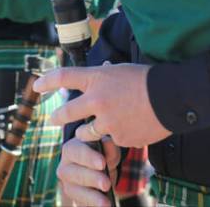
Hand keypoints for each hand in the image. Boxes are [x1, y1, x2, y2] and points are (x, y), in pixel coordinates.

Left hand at [34, 63, 170, 147]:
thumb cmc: (149, 78)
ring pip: (87, 132)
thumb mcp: (122, 69)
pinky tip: (132, 126)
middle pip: (67, 112)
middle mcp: (97, 101)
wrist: (172, 97)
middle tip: (53, 119)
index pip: (64, 77)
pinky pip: (113, 140)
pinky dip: (119, 135)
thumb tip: (100, 71)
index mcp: (97, 79)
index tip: (37, 86)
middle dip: (58, 117)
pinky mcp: (120, 139)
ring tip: (96, 128)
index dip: (48, 81)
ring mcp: (107, 123)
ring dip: (89, 131)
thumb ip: (106, 75)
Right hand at [56, 135, 119, 206]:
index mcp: (70, 149)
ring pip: (76, 192)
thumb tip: (107, 142)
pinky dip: (91, 206)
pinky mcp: (74, 199)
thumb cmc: (101, 154)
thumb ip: (108, 145)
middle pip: (76, 174)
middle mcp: (65, 168)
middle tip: (106, 184)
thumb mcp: (107, 148)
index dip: (89, 158)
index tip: (102, 163)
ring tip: (106, 203)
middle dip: (92, 179)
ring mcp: (68, 185)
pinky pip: (80, 204)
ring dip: (92, 198)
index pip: (77, 151)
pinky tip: (102, 206)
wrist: (98, 169)